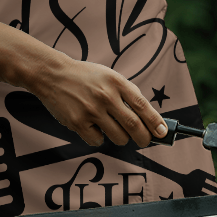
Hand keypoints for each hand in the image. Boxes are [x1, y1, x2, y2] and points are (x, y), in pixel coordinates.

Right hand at [30, 59, 167, 147]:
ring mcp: (91, 110)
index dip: (155, 121)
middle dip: (144, 138)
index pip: (142, 105)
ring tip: (113, 128)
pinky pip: (97, 141)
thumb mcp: (108, 76)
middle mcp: (105, 96)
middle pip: (134, 126)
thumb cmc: (84, 76)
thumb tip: (147, 115)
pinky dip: (99, 138)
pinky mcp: (78, 122)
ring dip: (121, 138)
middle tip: (145, 141)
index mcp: (116, 82)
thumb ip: (126, 92)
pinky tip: (93, 126)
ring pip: (118, 137)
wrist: (53, 74)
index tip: (163, 132)